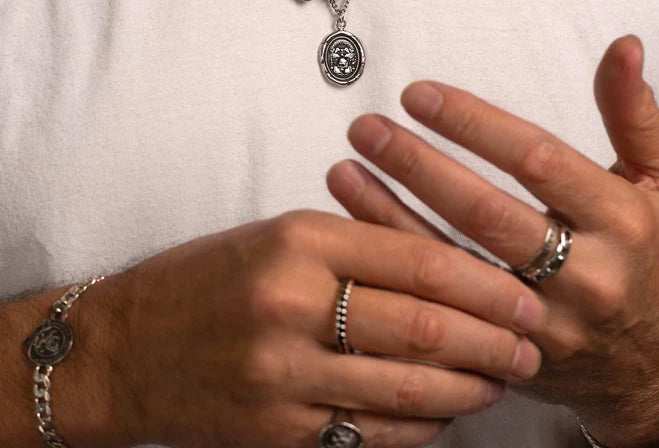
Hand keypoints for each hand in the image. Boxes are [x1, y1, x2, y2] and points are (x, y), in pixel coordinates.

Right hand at [110, 208, 545, 447]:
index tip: (523, 293)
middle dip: (493, 338)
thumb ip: (358, 242)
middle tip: (534, 343)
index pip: (417, 259)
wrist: (122, 348)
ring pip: (405, 388)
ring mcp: (281, 375)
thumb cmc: (210, 278)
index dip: (483, 280)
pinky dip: (421, 429)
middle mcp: (292, 304)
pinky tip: (449, 416)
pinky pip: (370, 436)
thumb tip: (446, 268)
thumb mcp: (278, 235)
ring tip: (504, 380)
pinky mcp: (273, 432)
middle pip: (422, 325)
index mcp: (300, 241)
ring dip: (468, 387)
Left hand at [328, 35, 658, 447]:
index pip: (538, 161)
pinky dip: (396, 263)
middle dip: (419, 167)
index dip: (474, 125)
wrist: (658, 367)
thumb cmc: (652, 254)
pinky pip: (441, 305)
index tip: (418, 94)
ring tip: (343, 167)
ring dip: (390, 213)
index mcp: (621, 219)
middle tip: (366, 127)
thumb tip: (623, 45)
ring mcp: (543, 322)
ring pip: (453, 265)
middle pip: (487, 214)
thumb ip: (634, 113)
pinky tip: (356, 225)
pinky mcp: (508, 353)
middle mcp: (586, 274)